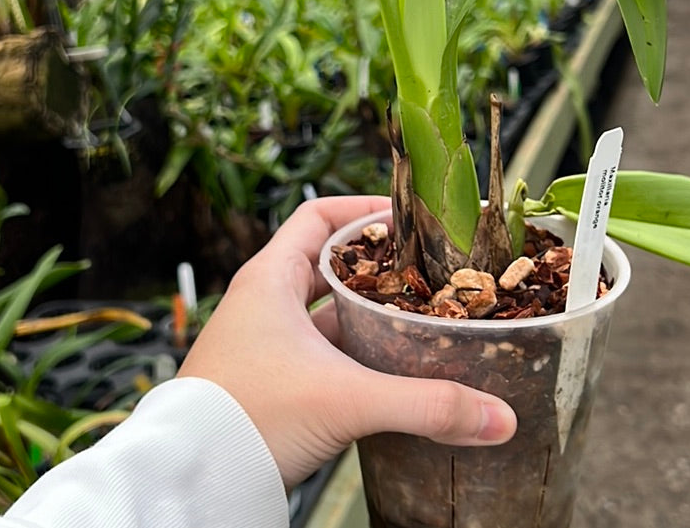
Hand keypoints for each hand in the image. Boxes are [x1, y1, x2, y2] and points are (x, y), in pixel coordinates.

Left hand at [178, 195, 516, 488]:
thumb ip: (425, 405)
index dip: (361, 209)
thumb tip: (498, 417)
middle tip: (422, 269)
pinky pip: (317, 351)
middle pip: (326, 262)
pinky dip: (350, 353)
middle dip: (375, 266)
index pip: (317, 215)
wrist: (191, 479)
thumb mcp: (346, 399)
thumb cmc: (247, 419)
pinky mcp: (266, 381)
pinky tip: (383, 371)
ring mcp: (262, 342)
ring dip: (364, 314)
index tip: (405, 214)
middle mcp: (262, 302)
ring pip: (322, 312)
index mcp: (270, 279)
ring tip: (414, 318)